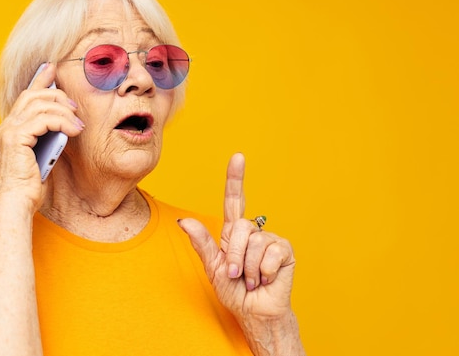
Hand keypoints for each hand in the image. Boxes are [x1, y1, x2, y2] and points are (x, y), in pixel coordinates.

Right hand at [0, 63, 83, 210]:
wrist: (15, 206)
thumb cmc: (27, 189)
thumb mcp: (40, 158)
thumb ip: (45, 140)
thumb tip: (62, 127)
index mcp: (8, 131)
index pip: (24, 97)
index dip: (38, 79)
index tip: (52, 67)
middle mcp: (4, 128)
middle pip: (32, 95)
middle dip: (55, 93)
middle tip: (73, 105)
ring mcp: (8, 132)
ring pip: (39, 104)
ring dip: (63, 110)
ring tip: (77, 123)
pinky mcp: (16, 139)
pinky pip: (43, 119)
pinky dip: (61, 121)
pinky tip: (73, 130)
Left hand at [178, 153, 295, 319]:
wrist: (254, 312)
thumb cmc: (234, 291)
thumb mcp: (212, 267)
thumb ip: (201, 243)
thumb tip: (183, 221)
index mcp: (234, 233)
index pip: (234, 200)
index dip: (236, 179)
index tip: (238, 157)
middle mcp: (253, 232)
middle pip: (239, 227)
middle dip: (233, 255)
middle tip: (235, 274)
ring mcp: (270, 240)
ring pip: (254, 242)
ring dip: (248, 268)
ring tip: (252, 279)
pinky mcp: (285, 251)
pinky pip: (270, 254)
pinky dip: (263, 271)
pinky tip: (266, 280)